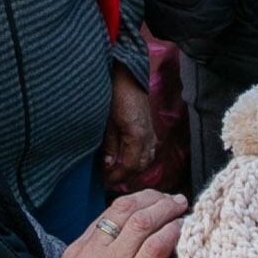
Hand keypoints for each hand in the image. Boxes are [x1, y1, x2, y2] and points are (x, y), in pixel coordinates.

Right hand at [57, 189, 186, 257]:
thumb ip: (103, 255)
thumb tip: (137, 229)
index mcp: (74, 254)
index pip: (108, 214)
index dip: (136, 202)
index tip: (154, 201)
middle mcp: (88, 257)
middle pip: (124, 211)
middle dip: (153, 199)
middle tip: (173, 199)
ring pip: (141, 223)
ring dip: (166, 210)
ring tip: (181, 208)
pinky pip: (155, 246)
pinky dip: (171, 232)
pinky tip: (181, 229)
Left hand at [103, 68, 158, 183]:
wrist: (127, 78)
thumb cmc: (116, 96)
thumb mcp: (108, 123)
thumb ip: (111, 146)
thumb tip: (109, 164)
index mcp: (137, 136)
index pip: (130, 166)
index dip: (118, 175)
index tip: (107, 180)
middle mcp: (148, 136)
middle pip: (141, 165)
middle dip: (126, 174)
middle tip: (111, 178)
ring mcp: (151, 132)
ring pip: (147, 159)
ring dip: (134, 167)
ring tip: (119, 170)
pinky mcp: (150, 128)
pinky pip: (149, 149)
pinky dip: (140, 157)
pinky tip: (129, 157)